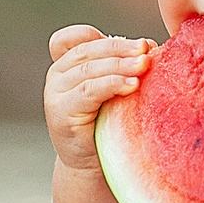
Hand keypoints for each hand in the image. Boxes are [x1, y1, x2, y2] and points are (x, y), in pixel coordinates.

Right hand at [45, 25, 153, 173]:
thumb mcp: (112, 89)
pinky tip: (132, 85)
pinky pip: (88, 91)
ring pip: (88, 70)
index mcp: (66, 65)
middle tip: (147, 49)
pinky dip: (111, 84)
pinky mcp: (60, 113)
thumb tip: (148, 44)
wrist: (93, 165)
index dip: (99, 36)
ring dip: (120, 65)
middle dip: (120, 48)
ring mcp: (55, 94)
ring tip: (144, 65)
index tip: (136, 43)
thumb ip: (119, 66)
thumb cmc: (108, 124)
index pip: (72, 38)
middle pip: (87, 51)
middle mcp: (56, 76)